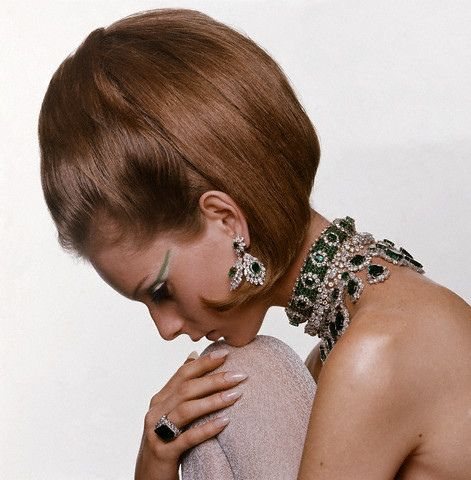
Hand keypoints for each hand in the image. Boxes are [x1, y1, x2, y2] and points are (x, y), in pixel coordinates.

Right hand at [134, 349, 246, 479]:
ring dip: (213, 400)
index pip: (183, 374)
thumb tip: (193, 356)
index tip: (225, 353)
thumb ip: (180, 387)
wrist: (148, 478)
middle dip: (215, 379)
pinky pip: (188, 438)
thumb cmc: (165, 441)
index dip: (204, 362)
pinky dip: (207, 428)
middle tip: (239, 375)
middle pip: (187, 389)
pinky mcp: (163, 453)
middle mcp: (156, 411)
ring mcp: (157, 432)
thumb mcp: (170, 411)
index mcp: (160, 399)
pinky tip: (225, 422)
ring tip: (236, 394)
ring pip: (187, 410)